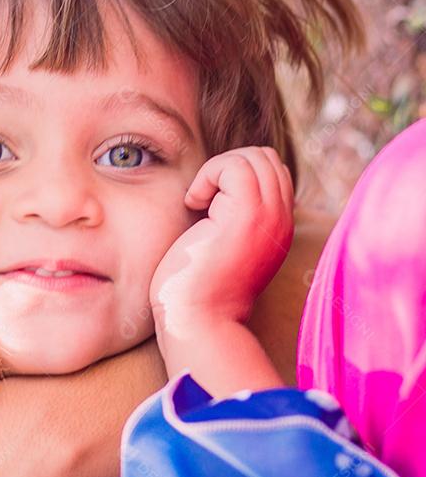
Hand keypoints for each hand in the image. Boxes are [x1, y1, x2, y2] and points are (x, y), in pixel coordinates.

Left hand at [151, 146, 293, 333]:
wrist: (197, 320)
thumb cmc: (195, 289)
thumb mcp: (221, 246)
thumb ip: (230, 218)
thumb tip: (214, 191)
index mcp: (278, 227)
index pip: (271, 171)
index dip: (235, 174)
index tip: (209, 205)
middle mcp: (282, 220)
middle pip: (266, 158)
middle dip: (227, 166)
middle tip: (203, 200)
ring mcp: (269, 217)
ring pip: (254, 157)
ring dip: (217, 170)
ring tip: (199, 202)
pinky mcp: (247, 216)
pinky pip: (233, 166)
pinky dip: (208, 175)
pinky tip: (193, 204)